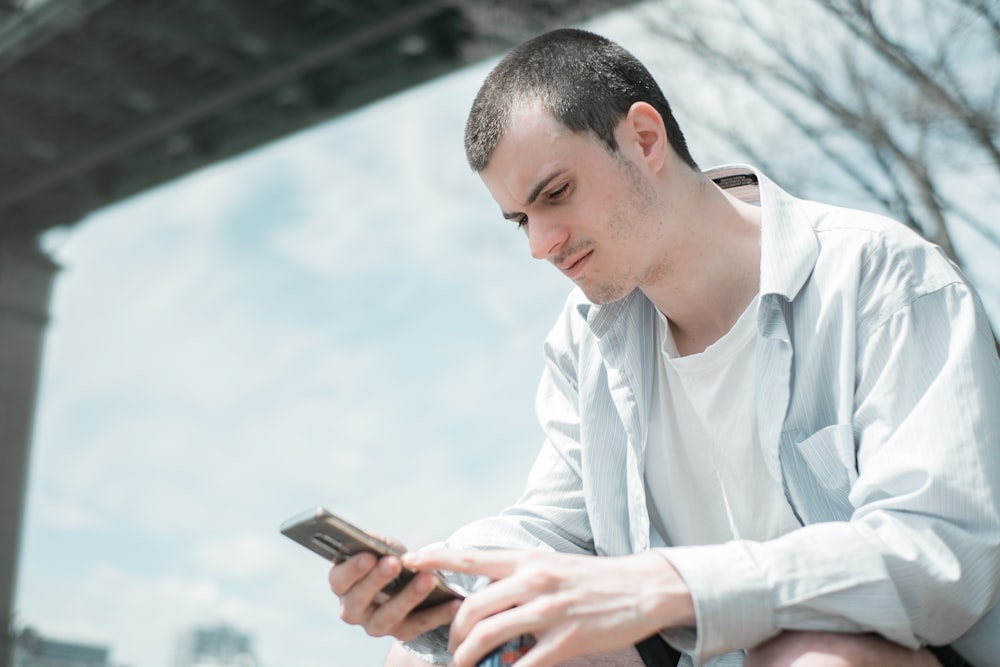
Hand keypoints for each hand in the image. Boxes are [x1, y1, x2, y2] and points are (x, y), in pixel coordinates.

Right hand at [328, 537, 460, 640]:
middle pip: (360, 599)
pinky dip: (438, 614)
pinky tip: (454, 602)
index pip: (339, 580)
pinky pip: (419, 625)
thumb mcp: (380, 545)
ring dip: (409, 597)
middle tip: (394, 563)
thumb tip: (373, 541)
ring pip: (389, 615)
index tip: (369, 555)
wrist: (405, 579)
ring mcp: (376, 624)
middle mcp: (353, 610)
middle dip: (378, 580)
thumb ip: (374, 542)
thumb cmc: (387, 557)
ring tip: (428, 579)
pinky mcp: (402, 632)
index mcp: (342, 584)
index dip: (353, 569)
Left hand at [402, 549, 693, 666]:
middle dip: (453, 632)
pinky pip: (525, 663)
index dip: (435, 557)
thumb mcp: (552, 566)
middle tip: (453, 647)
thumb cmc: (593, 579)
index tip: (408, 560)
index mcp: (527, 560)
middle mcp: (534, 581)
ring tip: (465, 665)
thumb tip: (485, 598)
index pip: (471, 557)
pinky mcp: (567, 640)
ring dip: (469, 656)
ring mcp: (550, 611)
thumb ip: (517, 579)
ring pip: (490, 635)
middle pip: (473, 607)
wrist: (642, 587)